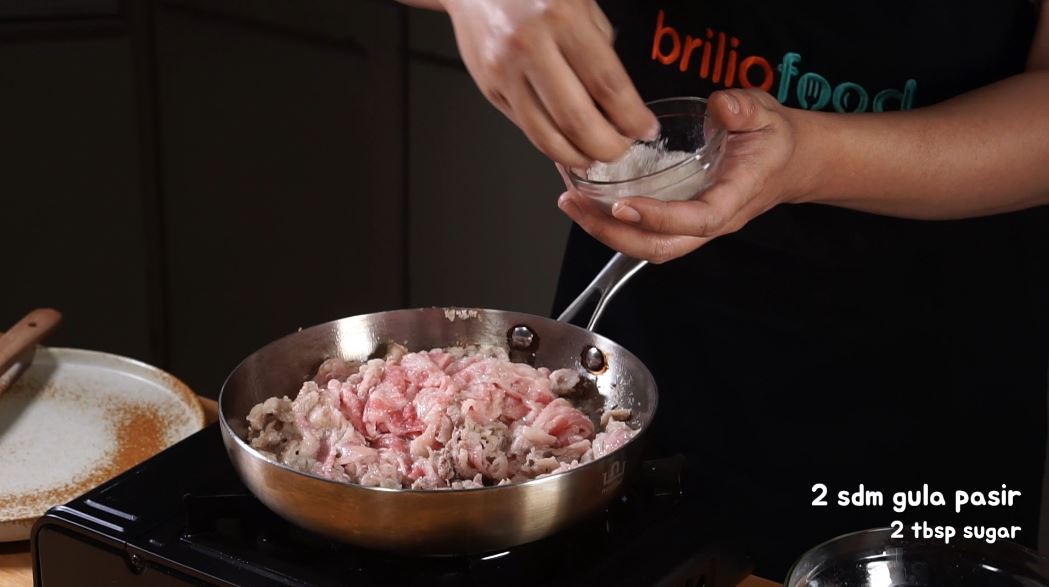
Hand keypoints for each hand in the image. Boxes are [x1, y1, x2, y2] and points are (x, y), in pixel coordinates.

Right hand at [441, 0, 658, 167]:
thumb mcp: (578, 1)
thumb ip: (598, 45)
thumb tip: (617, 97)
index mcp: (561, 18)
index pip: (607, 84)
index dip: (631, 116)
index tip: (646, 129)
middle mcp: (529, 47)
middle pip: (576, 120)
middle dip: (607, 147)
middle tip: (621, 150)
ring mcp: (504, 72)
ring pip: (546, 136)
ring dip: (578, 156)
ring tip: (595, 156)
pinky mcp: (489, 89)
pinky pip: (526, 128)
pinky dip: (552, 144)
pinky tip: (568, 144)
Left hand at [557, 89, 812, 262]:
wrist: (788, 162)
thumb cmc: (774, 138)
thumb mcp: (765, 112)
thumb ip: (745, 108)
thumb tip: (722, 106)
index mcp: (735, 197)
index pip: (698, 219)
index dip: (660, 217)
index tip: (623, 205)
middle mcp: (713, 221)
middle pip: (661, 247)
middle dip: (614, 233)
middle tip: (576, 205)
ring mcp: (694, 227)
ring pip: (648, 246)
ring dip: (606, 232)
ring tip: (571, 204)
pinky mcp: (680, 221)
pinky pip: (644, 234)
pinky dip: (613, 224)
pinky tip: (586, 202)